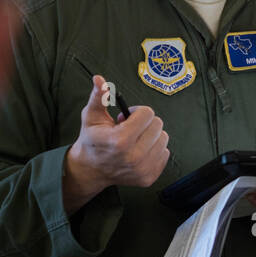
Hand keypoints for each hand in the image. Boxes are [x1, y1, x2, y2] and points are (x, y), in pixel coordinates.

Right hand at [63, 75, 169, 213]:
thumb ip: (99, 97)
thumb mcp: (91, 116)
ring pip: (164, 139)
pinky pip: (165, 154)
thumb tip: (100, 79)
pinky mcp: (149, 177)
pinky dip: (154, 149)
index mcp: (121, 140)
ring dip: (151, 136)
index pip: (148, 114)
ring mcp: (142, 170)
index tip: (126, 117)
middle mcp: (133, 157)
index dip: (137, 112)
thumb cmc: (92, 140)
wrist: (90, 170)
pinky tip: (139, 151)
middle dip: (145, 123)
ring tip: (135, 140)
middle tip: (130, 129)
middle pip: (158, 125)